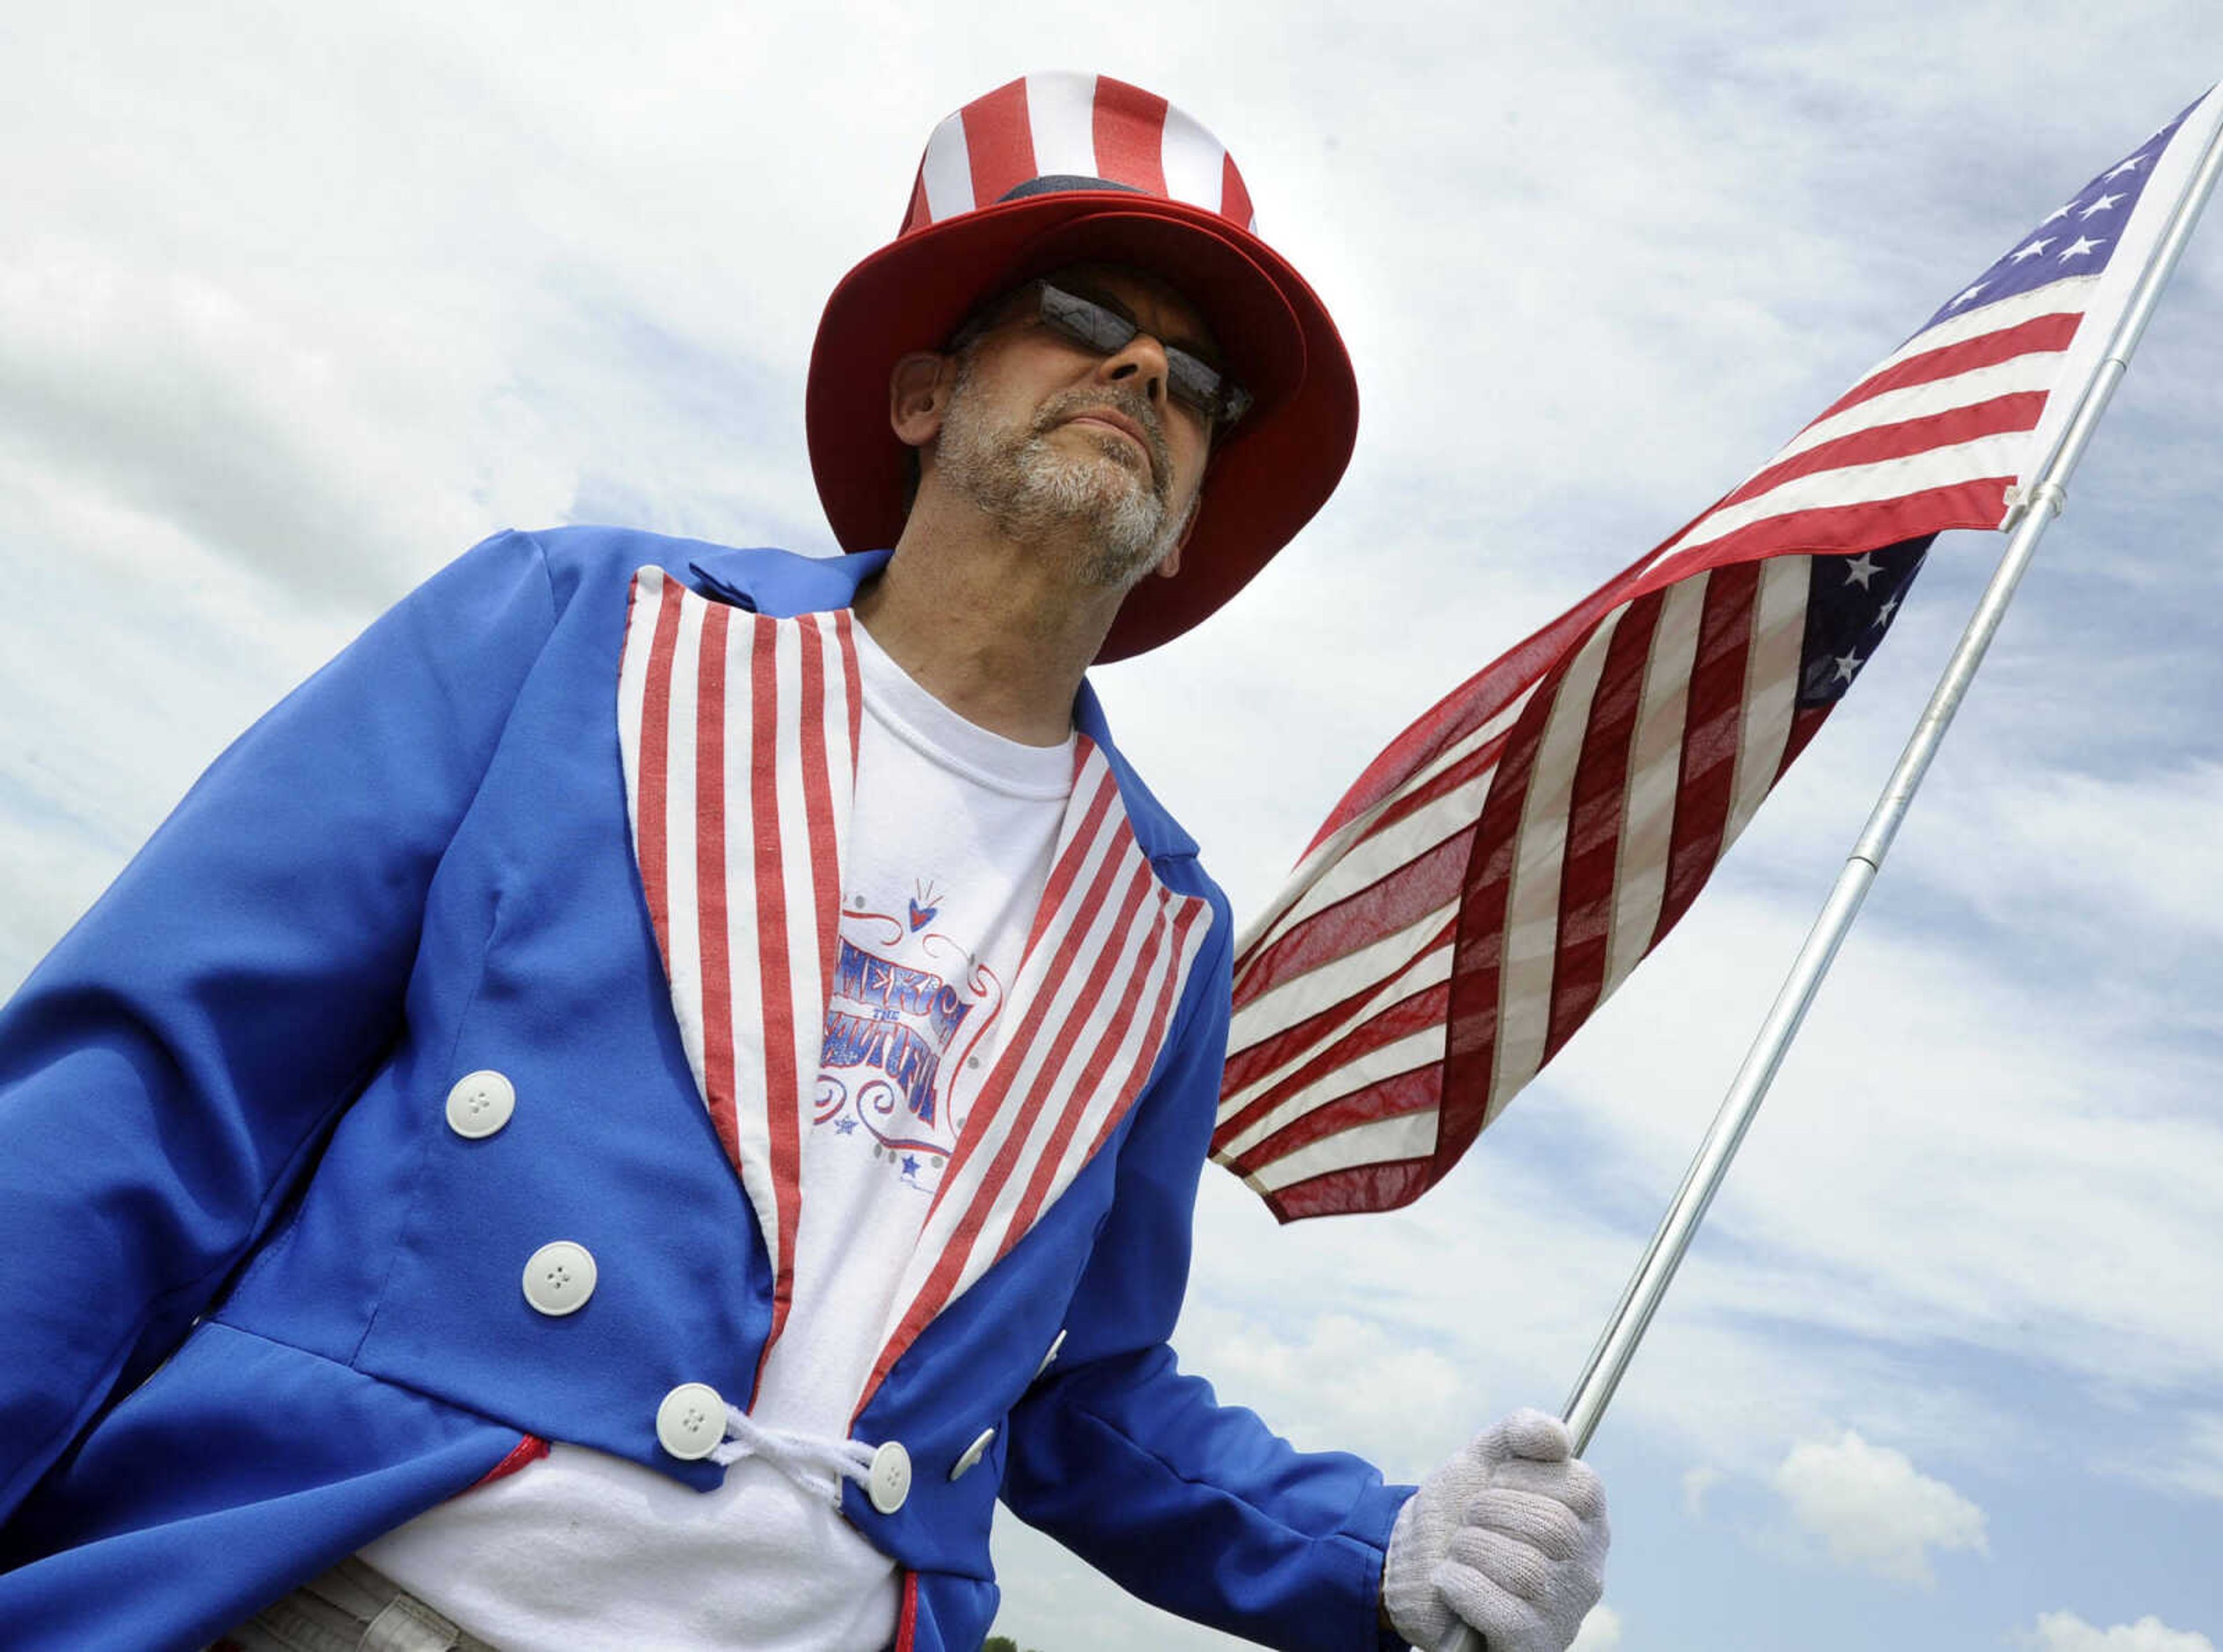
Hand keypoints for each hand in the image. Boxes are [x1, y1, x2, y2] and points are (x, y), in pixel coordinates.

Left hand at [1381, 1409, 1608, 1651]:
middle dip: (1490, 1511)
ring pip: (1526, 1570)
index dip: (1524, 1477)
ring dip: (1470, 1548)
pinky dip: (1460, 1586)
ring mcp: (1563, 1614)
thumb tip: (1559, 1436)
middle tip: (1469, 1519)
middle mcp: (1586, 1570)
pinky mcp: (1532, 1645)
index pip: (1582, 1488)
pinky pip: (1503, 1612)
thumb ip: (1521, 1432)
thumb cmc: (1458, 1513)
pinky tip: (1449, 1582)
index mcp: (1585, 1520)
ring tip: (1459, 1551)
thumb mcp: (1484, 1457)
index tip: (1494, 1483)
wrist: (1410, 1566)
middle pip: (1553, 1528)